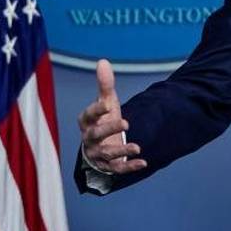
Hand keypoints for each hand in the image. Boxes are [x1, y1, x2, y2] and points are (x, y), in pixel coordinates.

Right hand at [77, 59, 145, 174]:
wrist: (101, 144)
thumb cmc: (103, 120)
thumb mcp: (106, 103)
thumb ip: (105, 85)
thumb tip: (103, 61)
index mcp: (87, 122)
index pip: (89, 115)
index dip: (97, 111)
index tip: (107, 105)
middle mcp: (89, 138)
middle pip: (96, 135)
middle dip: (110, 129)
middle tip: (126, 123)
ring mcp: (98, 153)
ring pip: (106, 154)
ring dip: (121, 151)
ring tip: (137, 147)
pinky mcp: (108, 166)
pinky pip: (117, 169)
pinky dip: (129, 167)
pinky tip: (143, 162)